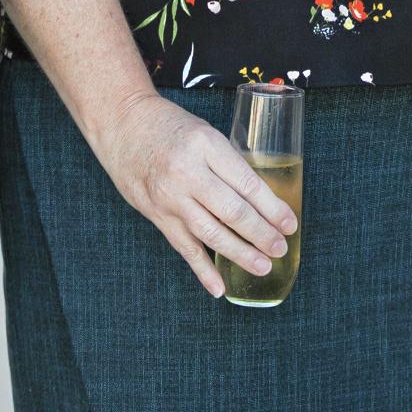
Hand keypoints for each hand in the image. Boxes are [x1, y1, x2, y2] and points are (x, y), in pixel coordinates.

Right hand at [88, 92, 297, 297]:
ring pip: (211, 233)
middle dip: (261, 234)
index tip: (289, 223)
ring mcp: (169, 197)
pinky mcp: (155, 214)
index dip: (272, 208)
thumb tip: (259, 199)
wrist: (122, 123)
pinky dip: (203, 270)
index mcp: (206, 145)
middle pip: (232, 212)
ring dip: (240, 254)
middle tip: (280, 248)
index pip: (247, 184)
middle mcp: (187, 173)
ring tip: (262, 266)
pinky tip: (219, 287)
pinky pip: (183, 247)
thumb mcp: (205, 133)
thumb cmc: (168, 124)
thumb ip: (227, 164)